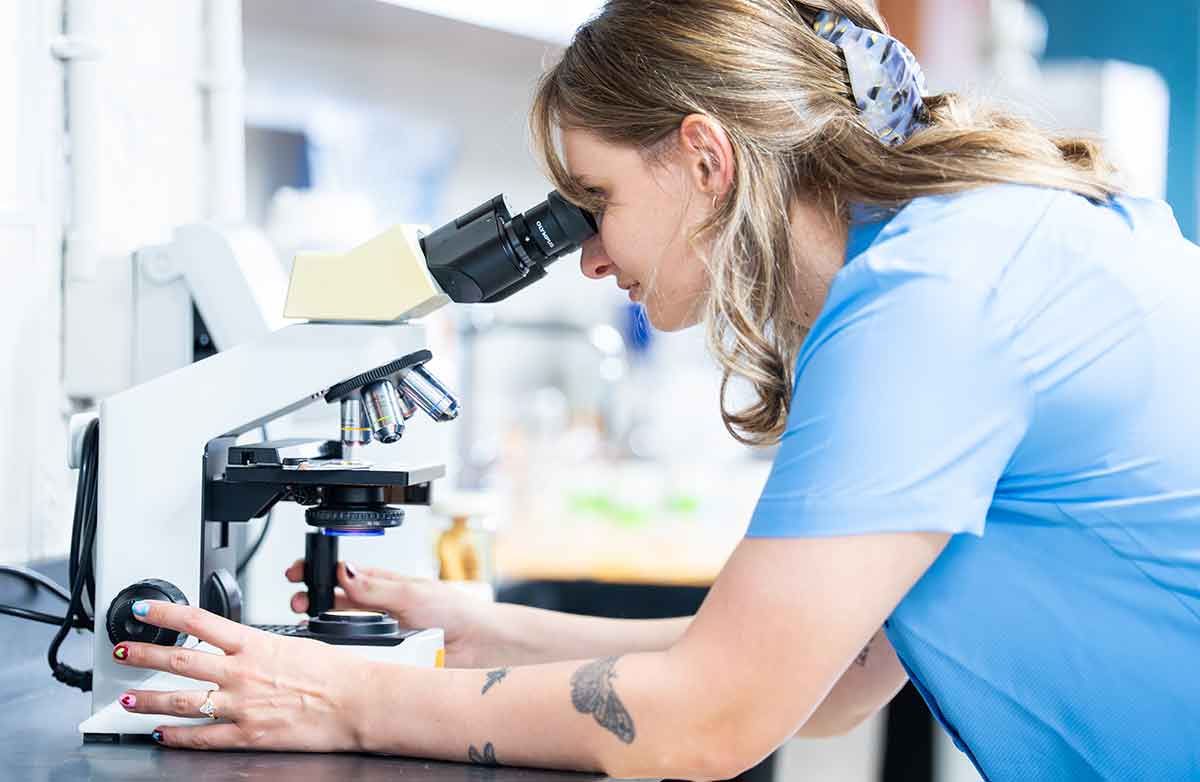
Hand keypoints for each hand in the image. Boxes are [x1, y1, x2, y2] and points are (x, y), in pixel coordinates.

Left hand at [113, 600, 372, 750]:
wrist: (357, 701)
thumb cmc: (336, 672)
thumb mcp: (295, 644)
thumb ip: (262, 647)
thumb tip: (242, 647)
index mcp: (255, 644)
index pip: (198, 621)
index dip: (165, 614)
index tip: (144, 610)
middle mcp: (242, 672)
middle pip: (180, 660)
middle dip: (144, 655)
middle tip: (121, 652)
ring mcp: (242, 705)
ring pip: (183, 701)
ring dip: (150, 700)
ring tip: (128, 700)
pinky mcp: (248, 735)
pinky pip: (203, 737)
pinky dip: (178, 737)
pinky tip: (163, 735)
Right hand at [285, 559, 495, 667]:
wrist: (477, 646)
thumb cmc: (456, 613)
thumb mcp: (411, 594)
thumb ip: (376, 586)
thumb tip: (345, 571)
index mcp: (386, 583)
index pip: (344, 572)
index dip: (319, 570)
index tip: (298, 571)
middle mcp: (380, 606)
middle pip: (335, 600)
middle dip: (311, 597)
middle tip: (297, 600)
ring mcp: (380, 632)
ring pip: (340, 627)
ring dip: (320, 624)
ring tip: (305, 621)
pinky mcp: (384, 655)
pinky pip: (355, 653)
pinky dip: (339, 650)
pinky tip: (328, 649)